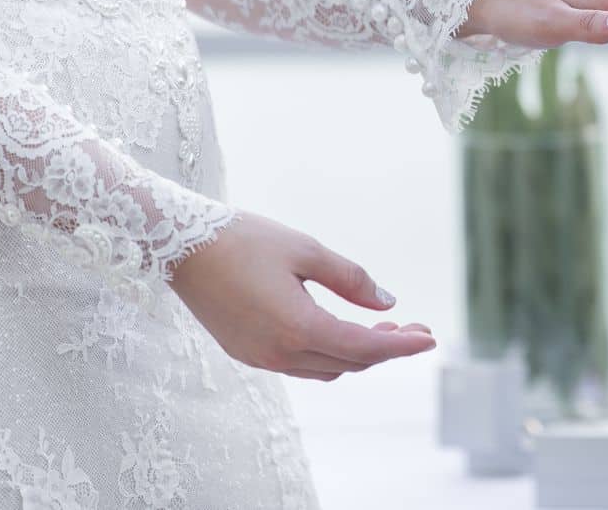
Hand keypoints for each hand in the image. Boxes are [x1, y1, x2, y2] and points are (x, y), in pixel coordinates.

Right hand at [166, 211, 436, 381]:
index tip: (429, 337)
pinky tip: (336, 329)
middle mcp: (279, 353)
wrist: (178, 245)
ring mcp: (260, 358)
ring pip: (325, 369)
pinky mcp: (246, 353)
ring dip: (356, 353)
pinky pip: (299, 365)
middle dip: (384, 348)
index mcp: (297, 327)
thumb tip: (387, 303)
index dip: (401, 346)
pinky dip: (327, 353)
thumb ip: (351, 279)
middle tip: (409, 326)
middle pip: (348, 363)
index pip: (365, 348)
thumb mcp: (305, 249)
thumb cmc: (242, 239)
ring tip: (380, 326)